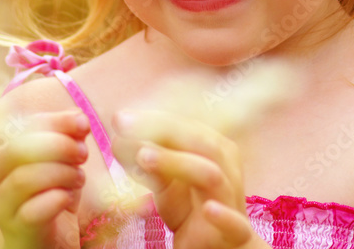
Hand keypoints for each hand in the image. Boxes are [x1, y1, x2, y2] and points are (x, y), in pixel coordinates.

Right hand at [0, 110, 89, 248]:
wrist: (45, 236)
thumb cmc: (51, 190)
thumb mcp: (60, 158)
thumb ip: (67, 134)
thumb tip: (79, 118)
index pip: (21, 125)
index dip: (55, 121)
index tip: (83, 124)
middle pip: (18, 149)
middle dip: (58, 146)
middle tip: (82, 154)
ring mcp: (0, 204)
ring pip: (24, 179)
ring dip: (62, 174)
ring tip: (79, 178)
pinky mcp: (16, 229)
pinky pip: (33, 211)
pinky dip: (57, 199)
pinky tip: (68, 198)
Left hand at [111, 109, 262, 248]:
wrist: (220, 246)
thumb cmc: (191, 209)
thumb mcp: (166, 184)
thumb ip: (147, 163)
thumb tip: (118, 140)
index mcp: (214, 148)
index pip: (184, 126)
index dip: (153, 119)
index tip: (119, 118)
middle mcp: (227, 168)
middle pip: (200, 141)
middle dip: (161, 129)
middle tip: (123, 124)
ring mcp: (231, 200)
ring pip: (210, 175)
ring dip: (177, 162)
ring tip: (143, 156)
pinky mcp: (236, 234)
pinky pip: (235, 224)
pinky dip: (223, 216)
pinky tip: (208, 209)